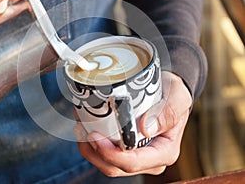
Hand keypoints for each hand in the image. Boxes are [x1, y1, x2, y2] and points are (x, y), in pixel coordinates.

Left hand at [73, 71, 192, 175]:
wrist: (170, 92)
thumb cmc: (174, 95)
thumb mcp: (177, 98)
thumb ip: (166, 113)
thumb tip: (145, 129)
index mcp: (164, 152)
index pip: (133, 162)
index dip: (110, 154)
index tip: (94, 135)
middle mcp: (149, 159)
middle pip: (115, 166)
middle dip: (94, 150)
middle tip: (82, 127)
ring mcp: (136, 156)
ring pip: (106, 162)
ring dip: (89, 147)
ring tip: (81, 125)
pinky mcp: (126, 149)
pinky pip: (105, 153)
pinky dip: (92, 142)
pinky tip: (85, 126)